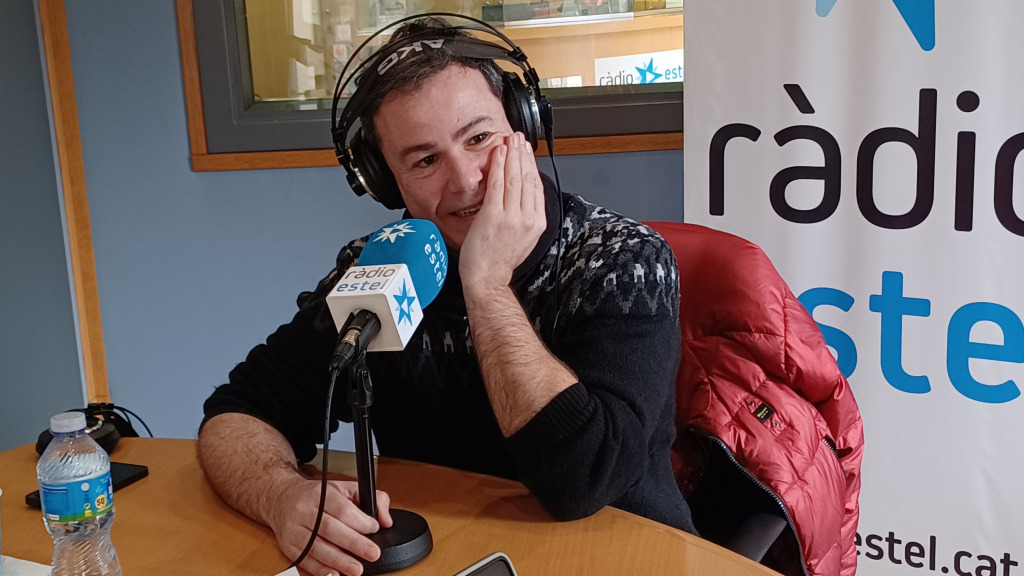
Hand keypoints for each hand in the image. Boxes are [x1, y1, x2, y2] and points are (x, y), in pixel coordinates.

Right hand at [270, 476, 392, 575]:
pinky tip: (334, 574)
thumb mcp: (344, 487)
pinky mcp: (289, 545)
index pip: (341, 509)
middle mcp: (305, 511)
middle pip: (330, 529)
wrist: (281, 498)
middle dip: (353, 544)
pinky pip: (304, 560)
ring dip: (338, 561)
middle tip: (372, 553)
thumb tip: (385, 519)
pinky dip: (320, 570)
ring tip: (356, 569)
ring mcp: (294, 529)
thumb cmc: (317, 495)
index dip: (360, 522)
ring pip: (316, 547)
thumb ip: (371, 499)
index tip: (374, 528)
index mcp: (321, 494)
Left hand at [459, 132, 546, 292]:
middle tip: (519, 139)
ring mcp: (511, 217)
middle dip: (523, 155)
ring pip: (515, 178)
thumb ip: (525, 217)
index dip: (532, 166)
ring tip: (510, 141)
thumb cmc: (499, 262)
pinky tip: (498, 154)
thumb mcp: (522, 239)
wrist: (487, 278)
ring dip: (512, 156)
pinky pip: (498, 185)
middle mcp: (527, 218)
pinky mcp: (494, 216)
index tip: (527, 152)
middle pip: (528, 178)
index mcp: (537, 223)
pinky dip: (498, 166)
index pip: (536, 187)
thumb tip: (522, 198)